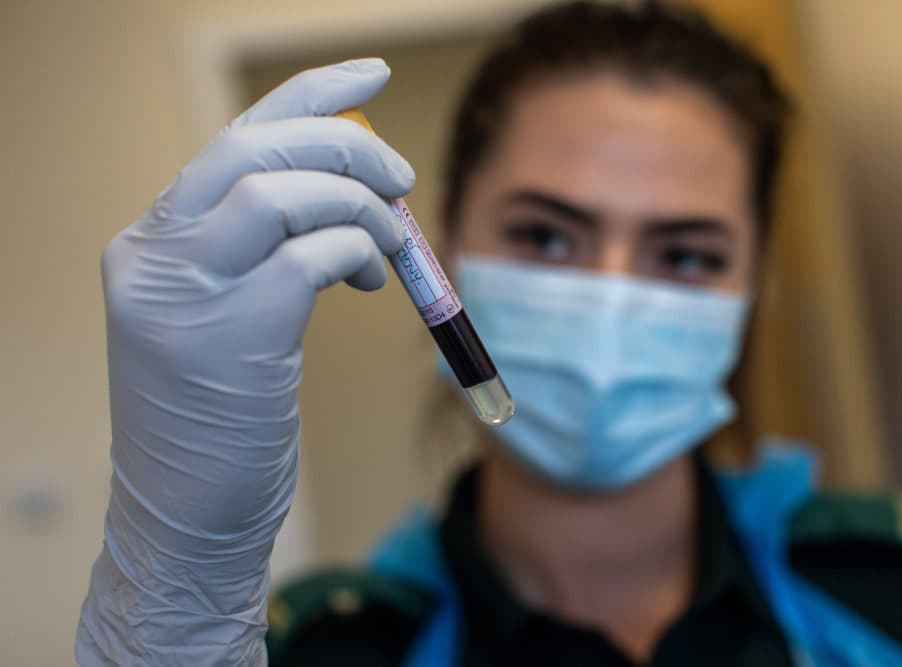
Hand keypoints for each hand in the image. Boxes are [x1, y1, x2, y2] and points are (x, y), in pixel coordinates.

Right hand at [78, 58, 413, 664]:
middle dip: (347, 149)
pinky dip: (357, 252)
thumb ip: (263, 251)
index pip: (233, 139)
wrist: (185, 521)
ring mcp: (182, 296)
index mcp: (150, 244)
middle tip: (400, 178)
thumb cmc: (219, 422)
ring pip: (279, 191)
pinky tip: (370, 280)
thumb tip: (352, 195)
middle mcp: (152, 257)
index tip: (370, 77)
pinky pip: (310, 255)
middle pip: (255, 149)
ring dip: (358, 206)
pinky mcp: (227, 337)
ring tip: (388, 247)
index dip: (309, 96)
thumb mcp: (224, 317)